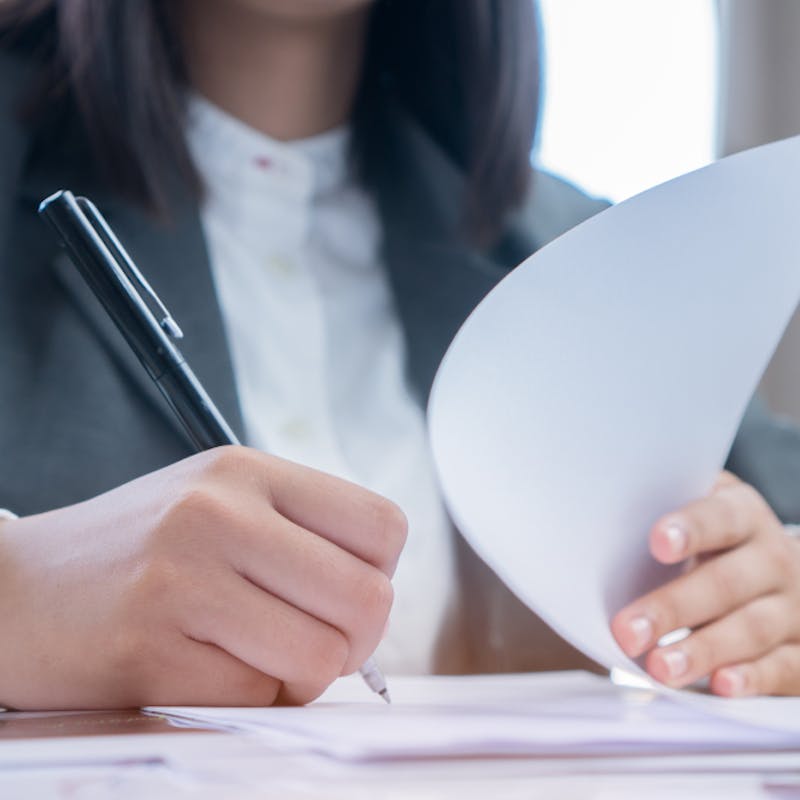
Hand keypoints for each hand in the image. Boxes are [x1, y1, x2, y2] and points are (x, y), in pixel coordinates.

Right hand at [0, 446, 405, 708]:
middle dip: (356, 641)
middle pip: (368, 598)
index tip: (344, 593)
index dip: (380, 574)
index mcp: (246, 471)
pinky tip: (208, 672)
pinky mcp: (151, 649)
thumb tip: (378, 596)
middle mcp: (220, 513)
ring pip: (323, 657)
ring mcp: (184, 578)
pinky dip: (250, 699)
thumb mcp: (219, 503)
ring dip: (303, 677)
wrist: (14, 591)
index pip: (383, 525)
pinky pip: (258, 697)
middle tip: (315, 642)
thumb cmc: (136, 552)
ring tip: (257, 657)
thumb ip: (300, 534)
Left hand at [611, 472, 799, 695]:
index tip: (657, 543)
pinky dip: (751, 678)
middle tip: (626, 630)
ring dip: (702, 651)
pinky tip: (720, 686)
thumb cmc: (714, 539)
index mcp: (744, 515)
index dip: (690, 529)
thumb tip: (593, 512)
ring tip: (659, 668)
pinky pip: (782, 668)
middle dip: (673, 608)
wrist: (779, 567)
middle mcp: (772, 558)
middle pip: (725, 583)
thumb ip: (659, 510)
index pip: (720, 518)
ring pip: (750, 629)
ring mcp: (792, 607)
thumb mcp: (697, 511)